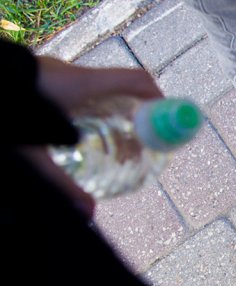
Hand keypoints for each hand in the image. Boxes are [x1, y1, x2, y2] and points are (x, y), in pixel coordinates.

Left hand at [25, 57, 165, 216]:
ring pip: (96, 92)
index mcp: (82, 84)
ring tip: (108, 145)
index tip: (168, 121)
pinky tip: (75, 135)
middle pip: (120, 91)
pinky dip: (87, 110)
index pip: (136, 81)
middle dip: (135, 118)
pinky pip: (76, 91)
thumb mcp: (32, 154)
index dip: (159, 99)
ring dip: (110, 115)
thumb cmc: (3, 112)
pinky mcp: (38, 77)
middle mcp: (73, 74)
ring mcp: (54, 72)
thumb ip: (62, 183)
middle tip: (138, 147)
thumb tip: (90, 214)